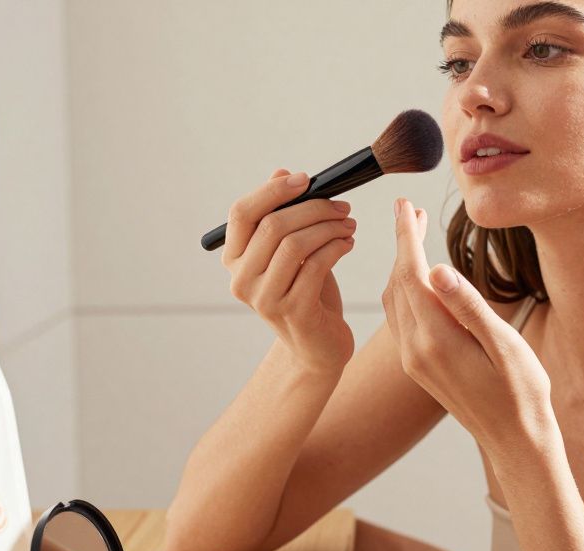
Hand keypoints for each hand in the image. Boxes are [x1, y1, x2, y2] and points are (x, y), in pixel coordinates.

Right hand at [223, 168, 358, 373]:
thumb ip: (282, 214)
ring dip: (328, 227)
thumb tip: (281, 173)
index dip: (272, 190)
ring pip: (294, 244)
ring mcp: (264, 299)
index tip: (305, 179)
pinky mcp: (292, 312)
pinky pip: (315, 265)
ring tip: (348, 224)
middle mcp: (241, 280)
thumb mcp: (292, 250)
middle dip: (313, 208)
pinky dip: (337, 247)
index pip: (242, 213)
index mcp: (234, 260)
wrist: (318, 344)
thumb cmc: (306, 292)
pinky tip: (348, 243)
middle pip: (272, 225)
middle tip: (341, 206)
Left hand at [381, 197, 554, 458]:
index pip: (411, 275)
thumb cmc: (522, 393)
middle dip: (403, 244)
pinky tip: (420, 277)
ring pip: (394, 300)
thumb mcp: (505, 346)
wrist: (515, 441)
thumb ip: (469, 307)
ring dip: (401, 265)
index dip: (406, 236)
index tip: (403, 204)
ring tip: (416, 235)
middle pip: (397, 283)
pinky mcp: (418, 367)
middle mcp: (415, 350)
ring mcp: (413, 361)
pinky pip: (400, 318)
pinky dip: (404, 288)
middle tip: (412, 210)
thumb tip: (438, 269)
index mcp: (436, 341)